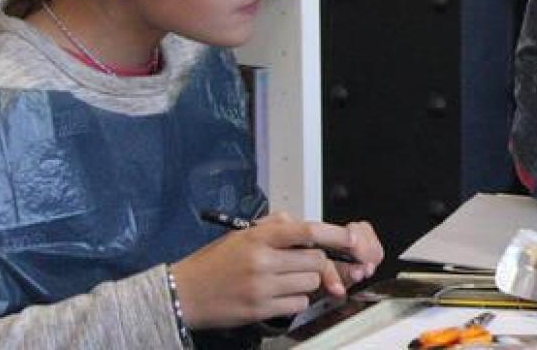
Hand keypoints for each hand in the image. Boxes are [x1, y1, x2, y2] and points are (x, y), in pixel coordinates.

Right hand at [170, 213, 375, 328]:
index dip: (335, 236)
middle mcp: (262, 261)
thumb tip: (311, 229)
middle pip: (315, 261)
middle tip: (305, 265)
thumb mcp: (243, 235)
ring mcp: (262, 287)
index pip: (307, 231)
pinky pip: (298, 305)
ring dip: (306, 283)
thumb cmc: (215, 262)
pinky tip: (278, 295)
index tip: (352, 240)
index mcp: (259, 237)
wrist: (184, 293)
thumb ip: (277, 227)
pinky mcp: (260, 309)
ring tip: (285, 279)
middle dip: (317, 263)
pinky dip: (295, 301)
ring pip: (310, 284)